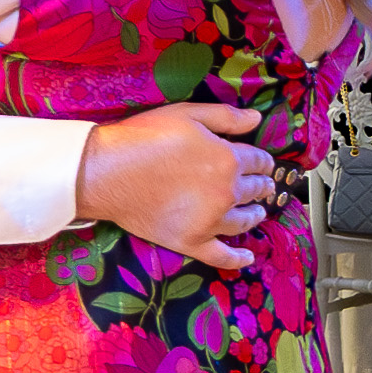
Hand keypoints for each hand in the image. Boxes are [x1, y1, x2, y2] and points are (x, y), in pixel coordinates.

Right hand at [79, 100, 272, 269]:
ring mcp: (211, 221)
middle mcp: (226, 193)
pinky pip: (222, 256)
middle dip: (261, 187)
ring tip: (257, 213)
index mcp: (228, 159)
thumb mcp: (187, 114)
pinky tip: (248, 256)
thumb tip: (257, 119)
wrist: (107, 172)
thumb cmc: (145, 137)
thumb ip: (226, 117)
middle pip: (254, 191)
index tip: (263, 165)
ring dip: (255, 216)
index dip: (263, 162)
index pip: (258, 162)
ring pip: (244, 221)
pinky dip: (238, 258)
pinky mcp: (191, 242)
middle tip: (263, 188)